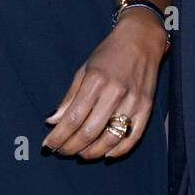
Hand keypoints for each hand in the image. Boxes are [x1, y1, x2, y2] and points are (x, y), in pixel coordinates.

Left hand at [42, 10, 166, 160]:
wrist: (141, 39)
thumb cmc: (109, 53)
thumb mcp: (84, 69)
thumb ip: (69, 97)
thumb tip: (51, 121)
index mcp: (95, 80)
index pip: (72, 118)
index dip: (58, 136)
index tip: (47, 146)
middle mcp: (115, 92)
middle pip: (89, 132)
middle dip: (71, 147)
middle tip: (61, 152)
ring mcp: (133, 101)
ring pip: (110, 139)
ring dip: (92, 153)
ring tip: (80, 155)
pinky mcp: (147, 107)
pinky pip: (132, 137)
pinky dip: (118, 151)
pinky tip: (106, 154)